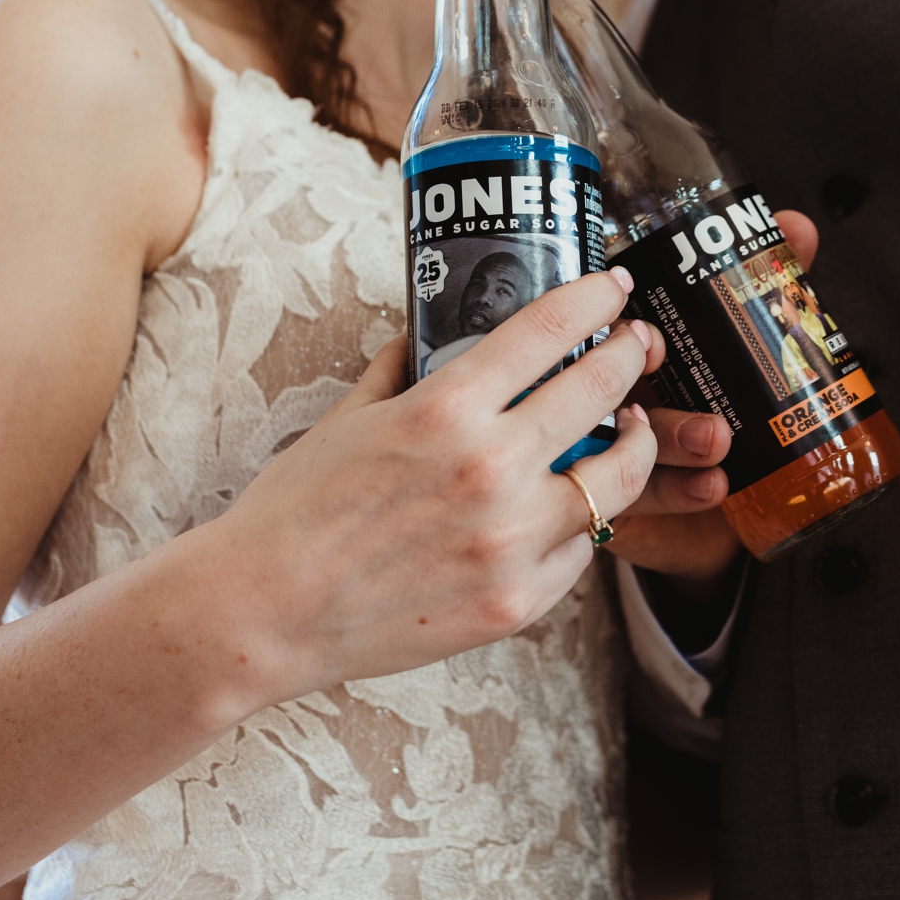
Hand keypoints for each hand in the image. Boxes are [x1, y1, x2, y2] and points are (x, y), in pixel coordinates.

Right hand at [206, 267, 660, 713]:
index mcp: (445, 410)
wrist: (264, 612)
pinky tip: (576, 506)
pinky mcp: (517, 603)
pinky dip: (584, 522)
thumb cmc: (295, 511)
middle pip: (598, 391)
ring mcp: (510, 542)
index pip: (546, 331)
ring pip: (616, 480)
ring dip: (634, 443)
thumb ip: (400, 369)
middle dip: (628, 355)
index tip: (612, 286)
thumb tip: (429, 335)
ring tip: (631, 427)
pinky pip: (581, 551)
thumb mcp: (346, 416)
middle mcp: (490, 470)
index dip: (592, 298)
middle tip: (636, 343)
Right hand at [606, 206, 820, 581]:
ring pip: (625, 442)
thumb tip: (797, 225)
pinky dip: (681, 491)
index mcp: (627, 344)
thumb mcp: (751, 339)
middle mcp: (609, 393)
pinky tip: (715, 485)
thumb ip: (773, 286)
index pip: (607, 325)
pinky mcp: (618, 500)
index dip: (621, 329)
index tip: (649, 335)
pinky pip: (642, 497)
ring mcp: (607, 451)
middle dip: (654, 386)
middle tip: (695, 400)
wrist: (725, 494)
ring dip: (673, 440)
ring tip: (717, 442)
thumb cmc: (727, 399)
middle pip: (612, 387)